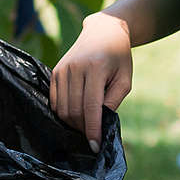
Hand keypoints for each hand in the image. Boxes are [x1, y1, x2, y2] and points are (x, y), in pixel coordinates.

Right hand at [50, 13, 134, 147]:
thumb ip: (113, 101)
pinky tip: (75, 115)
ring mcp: (61, 69)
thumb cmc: (118, 58)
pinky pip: (54, 101)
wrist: (102, 32)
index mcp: (94, 68)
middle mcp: (74, 68)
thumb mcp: (124, 79)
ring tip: (86, 125)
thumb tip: (100, 124)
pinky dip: (63, 113)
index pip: (90, 106)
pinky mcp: (54, 72)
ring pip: (61, 108)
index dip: (92, 129)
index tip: (95, 146)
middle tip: (93, 136)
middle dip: (83, 128)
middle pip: (73, 110)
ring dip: (73, 123)